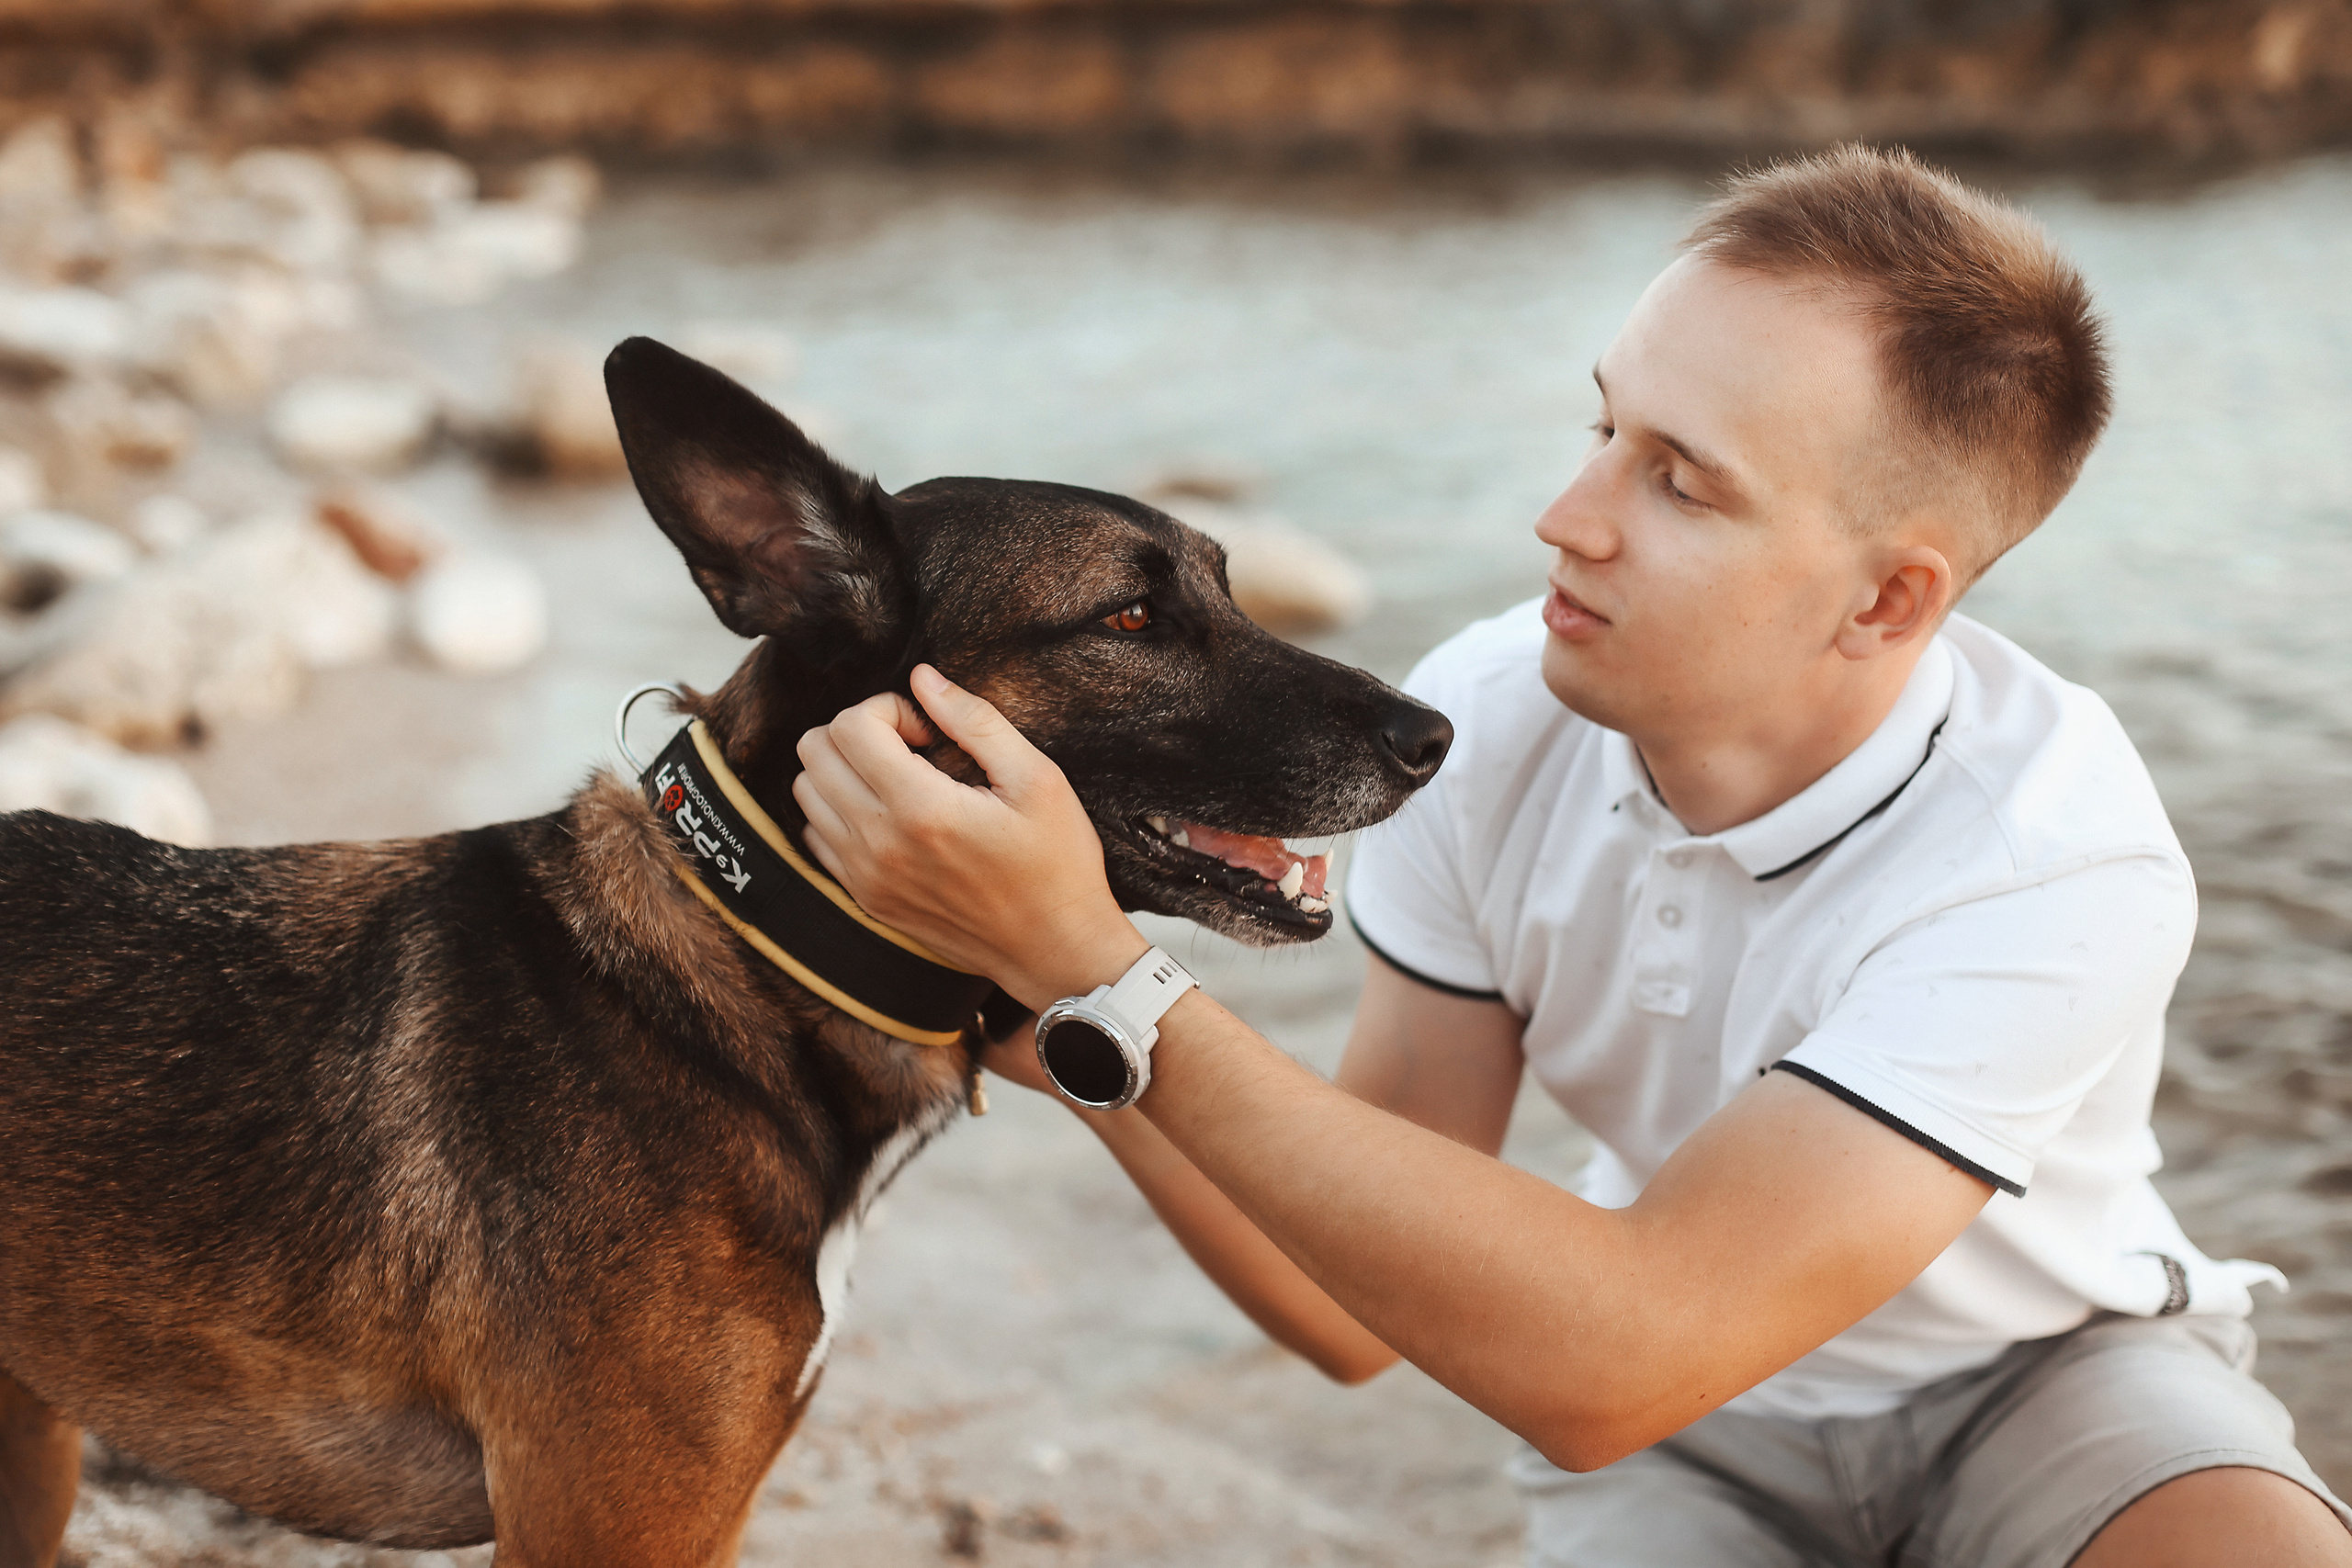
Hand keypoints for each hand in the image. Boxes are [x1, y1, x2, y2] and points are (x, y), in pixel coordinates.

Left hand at [793, 665, 1148, 1009]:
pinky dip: (840, 810)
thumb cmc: (1056, 864)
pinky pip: (816, 835)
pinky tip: (889, 814)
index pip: (851, 726)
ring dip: (844, 768)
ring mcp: (865, 876)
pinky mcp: (864, 898)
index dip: (889, 708)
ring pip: (805, 790)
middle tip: (912, 747)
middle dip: (860, 730)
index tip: (930, 731)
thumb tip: (923, 678)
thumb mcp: (1037, 779)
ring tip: (899, 778)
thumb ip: (975, 721)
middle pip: (814, 750)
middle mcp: (879, 844)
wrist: (1054, 950)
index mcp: (921, 809)